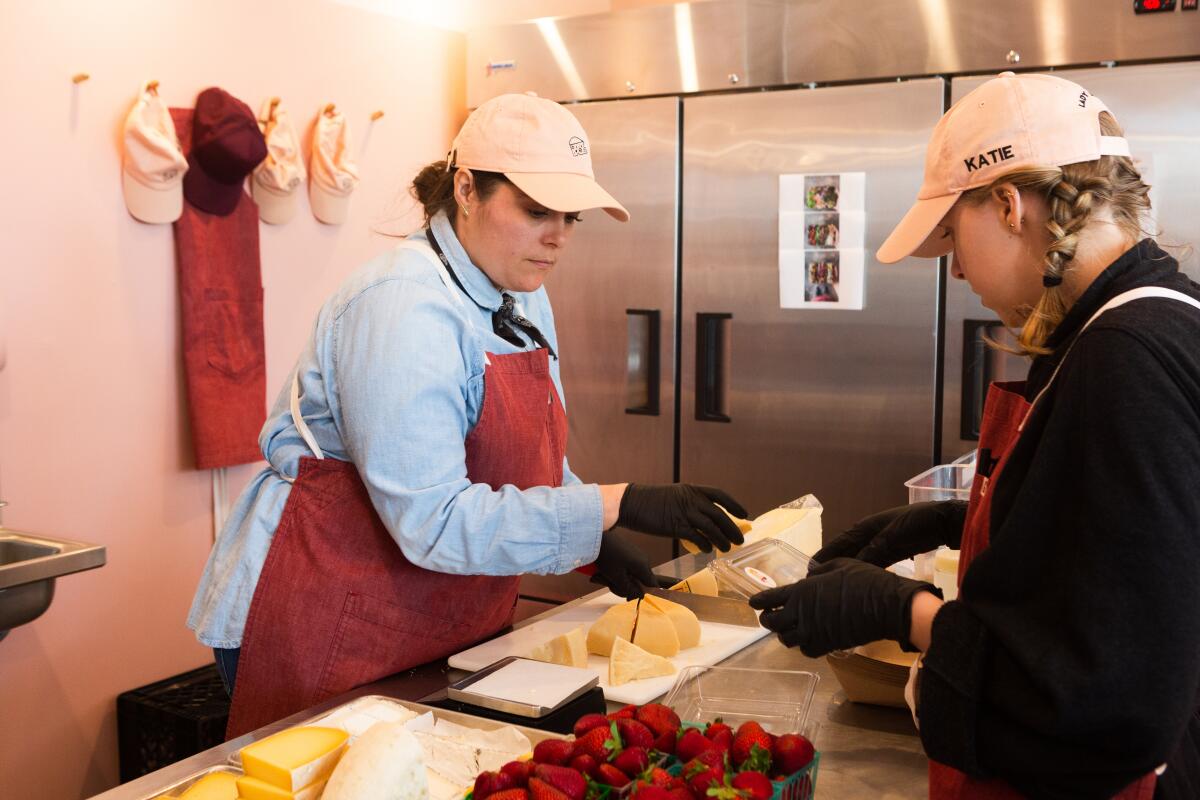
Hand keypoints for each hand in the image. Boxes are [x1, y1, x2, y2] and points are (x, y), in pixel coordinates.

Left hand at [591, 534, 657, 599]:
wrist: (598, 537)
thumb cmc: (607, 557)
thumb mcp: (616, 577)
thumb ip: (629, 589)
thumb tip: (640, 596)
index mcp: (643, 566)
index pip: (652, 584)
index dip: (642, 592)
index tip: (629, 595)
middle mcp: (644, 560)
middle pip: (641, 580)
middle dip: (627, 586)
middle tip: (611, 585)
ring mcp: (638, 555)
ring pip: (634, 574)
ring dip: (621, 579)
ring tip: (605, 577)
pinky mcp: (631, 552)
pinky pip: (629, 567)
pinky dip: (620, 572)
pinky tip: (608, 570)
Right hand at [616, 484, 747, 552]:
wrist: (631, 503)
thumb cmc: (650, 501)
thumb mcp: (674, 495)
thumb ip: (690, 504)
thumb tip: (704, 518)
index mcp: (691, 490)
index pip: (719, 495)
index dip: (734, 504)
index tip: (744, 514)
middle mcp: (691, 500)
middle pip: (719, 515)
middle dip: (732, 528)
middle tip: (740, 539)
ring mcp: (684, 513)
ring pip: (711, 528)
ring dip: (722, 540)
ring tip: (727, 548)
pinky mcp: (676, 526)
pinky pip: (697, 538)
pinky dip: (705, 545)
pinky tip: (707, 550)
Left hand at [749, 557, 940, 656]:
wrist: (885, 606)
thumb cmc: (864, 580)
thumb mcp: (838, 565)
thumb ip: (818, 573)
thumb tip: (809, 579)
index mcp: (801, 591)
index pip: (770, 599)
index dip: (758, 601)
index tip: (753, 603)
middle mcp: (801, 614)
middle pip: (772, 623)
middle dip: (767, 619)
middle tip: (769, 616)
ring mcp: (813, 632)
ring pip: (786, 640)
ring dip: (784, 634)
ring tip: (787, 629)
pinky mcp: (826, 646)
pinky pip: (806, 650)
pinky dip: (803, 645)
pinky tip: (807, 638)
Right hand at [811, 501, 966, 570]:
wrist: (943, 521)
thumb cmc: (916, 523)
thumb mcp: (891, 536)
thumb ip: (872, 551)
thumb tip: (851, 567)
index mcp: (866, 527)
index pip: (840, 543)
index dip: (826, 555)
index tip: (811, 568)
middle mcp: (870, 534)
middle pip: (847, 551)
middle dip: (833, 564)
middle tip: (819, 581)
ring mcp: (882, 542)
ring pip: (860, 558)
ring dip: (849, 569)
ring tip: (836, 585)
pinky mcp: (894, 551)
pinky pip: (874, 563)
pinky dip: (865, 571)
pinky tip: (861, 582)